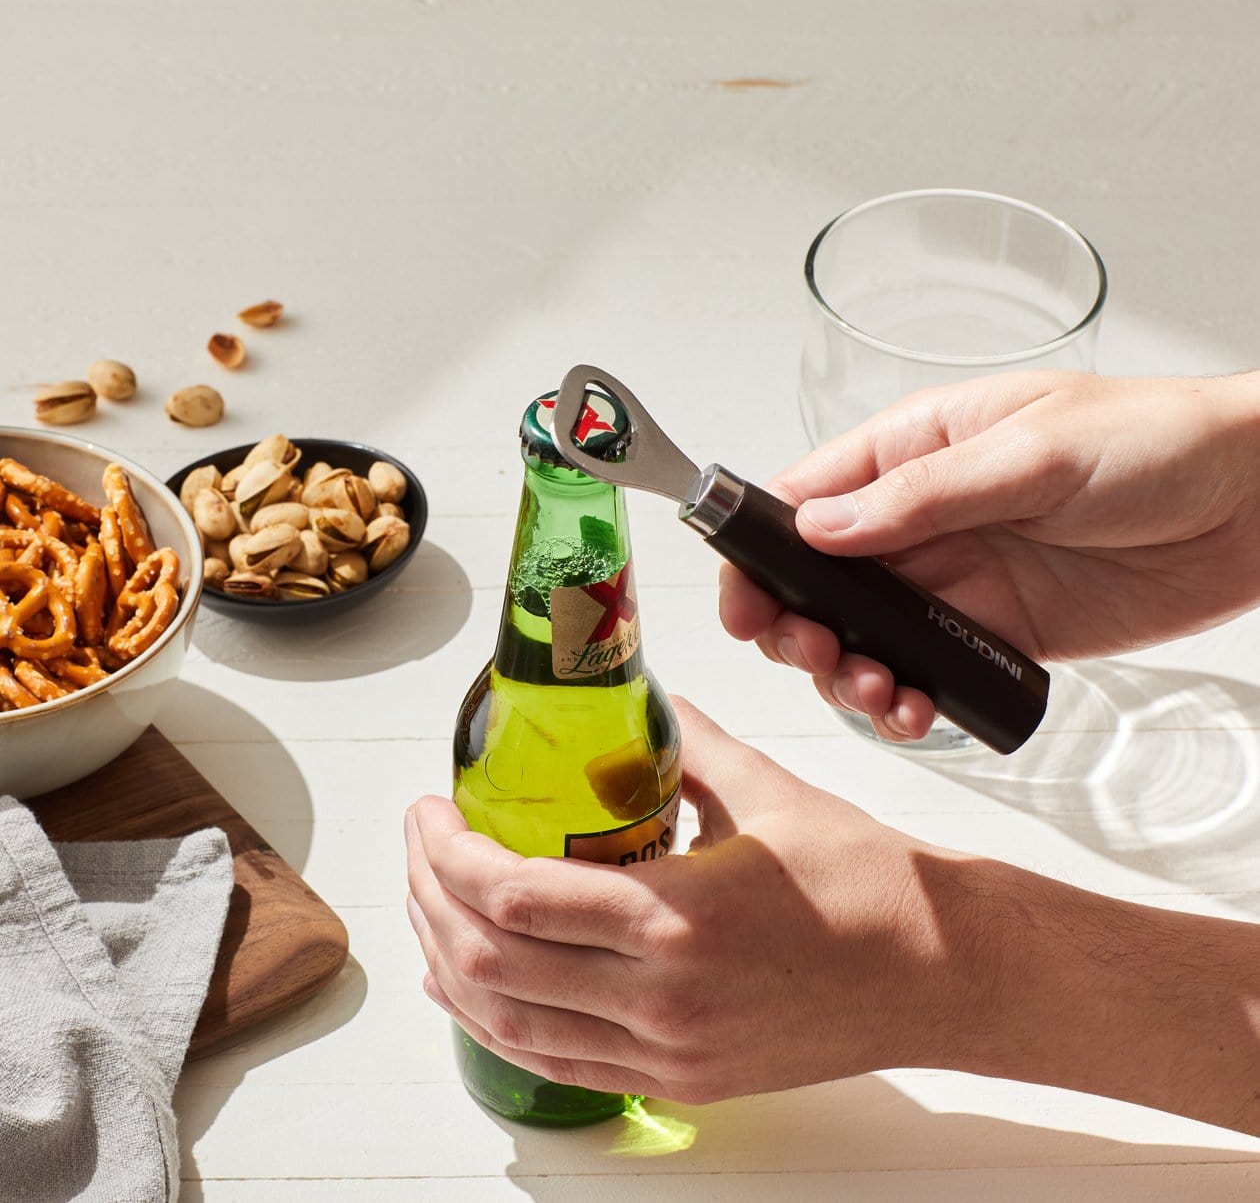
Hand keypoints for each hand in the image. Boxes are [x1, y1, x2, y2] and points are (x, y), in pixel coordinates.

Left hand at [408, 696, 1259, 1131]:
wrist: (940, 973)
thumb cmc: (867, 884)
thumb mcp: (767, 793)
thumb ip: (685, 743)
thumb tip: (637, 701)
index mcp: (677, 917)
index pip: (513, 896)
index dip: (445, 854)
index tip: (429, 812)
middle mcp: (660, 997)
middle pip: (490, 961)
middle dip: (427, 898)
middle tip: (419, 844)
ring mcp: (666, 1051)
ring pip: (508, 1022)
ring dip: (447, 961)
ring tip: (426, 906)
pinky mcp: (680, 1080)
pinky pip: (556, 1062)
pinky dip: (494, 1021)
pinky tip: (467, 988)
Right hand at [720, 369, 1259, 740]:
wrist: (1255, 502)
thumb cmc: (1154, 441)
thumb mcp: (1031, 451)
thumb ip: (923, 494)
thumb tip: (822, 527)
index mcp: (915, 451)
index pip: (806, 499)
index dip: (760, 551)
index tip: (745, 600)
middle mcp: (921, 520)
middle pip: (818, 581)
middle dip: (796, 625)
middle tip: (815, 652)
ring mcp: (955, 581)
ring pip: (864, 638)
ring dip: (849, 673)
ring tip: (878, 691)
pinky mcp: (995, 634)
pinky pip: (927, 674)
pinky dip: (908, 702)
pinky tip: (916, 712)